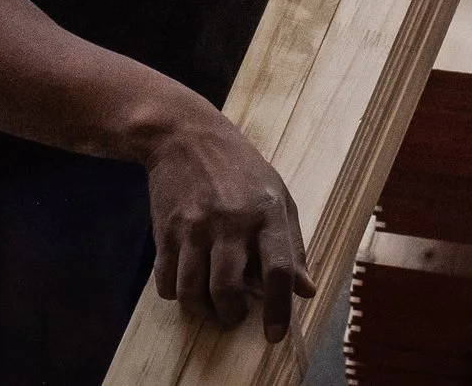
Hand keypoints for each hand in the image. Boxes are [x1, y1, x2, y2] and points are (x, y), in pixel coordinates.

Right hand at [141, 108, 315, 342]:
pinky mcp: (166, 229)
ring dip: (203, 310)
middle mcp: (230, 220)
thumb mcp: (277, 196)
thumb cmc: (240, 169)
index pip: (278, 269)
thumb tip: (305, 289)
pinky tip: (186, 286)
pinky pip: (167, 281)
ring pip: (193, 291)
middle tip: (234, 316)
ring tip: (211, 307)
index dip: (278, 309)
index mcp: (266, 212)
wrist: (185, 135)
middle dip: (230, 315)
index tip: (274, 335)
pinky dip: (176, 294)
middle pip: (228, 288)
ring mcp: (195, 225)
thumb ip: (292, 245)